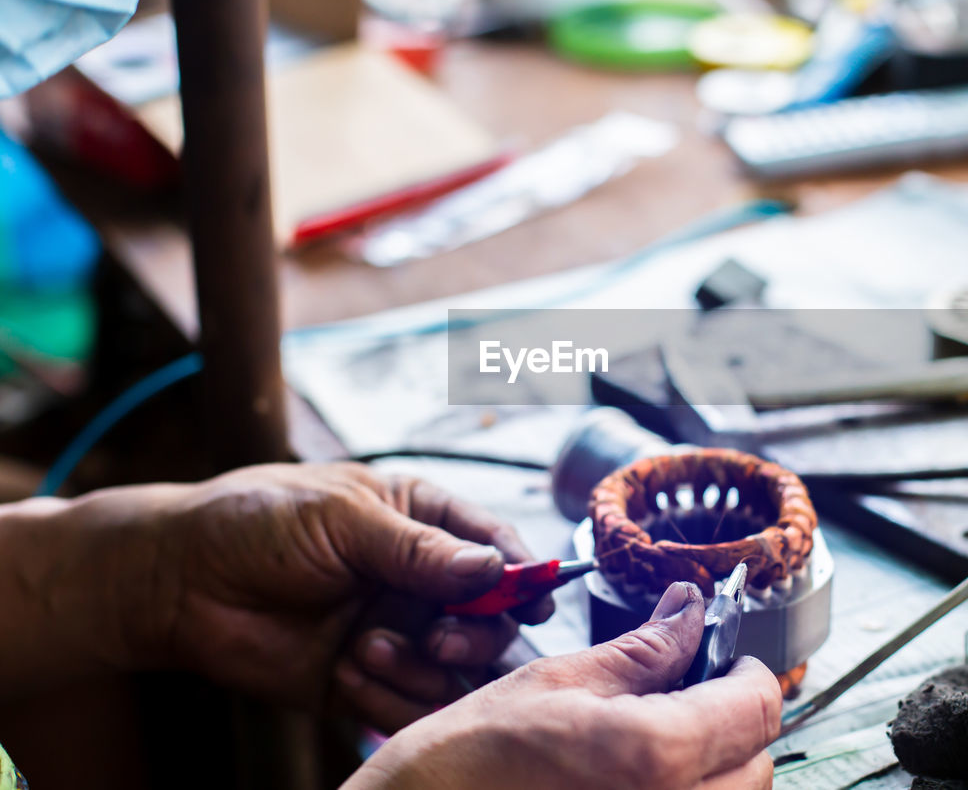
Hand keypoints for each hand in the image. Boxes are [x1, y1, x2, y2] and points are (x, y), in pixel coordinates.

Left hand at [83, 462, 550, 730]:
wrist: (180, 583)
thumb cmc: (258, 523)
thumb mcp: (342, 519)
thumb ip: (419, 549)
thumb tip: (495, 567)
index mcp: (420, 521)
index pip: (494, 545)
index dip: (523, 572)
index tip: (535, 598)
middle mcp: (418, 579)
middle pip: (491, 615)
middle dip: (476, 632)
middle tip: (441, 640)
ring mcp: (396, 630)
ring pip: (456, 666)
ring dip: (424, 667)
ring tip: (366, 650)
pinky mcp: (367, 679)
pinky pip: (410, 702)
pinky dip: (390, 696)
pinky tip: (348, 672)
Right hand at [345, 581, 781, 789]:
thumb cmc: (464, 764)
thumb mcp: (554, 682)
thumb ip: (641, 650)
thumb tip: (690, 608)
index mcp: (654, 755)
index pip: (758, 707)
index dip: (747, 671)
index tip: (723, 658)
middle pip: (757, 764)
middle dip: (733, 723)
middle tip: (684, 697)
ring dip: (714, 768)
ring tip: (652, 744)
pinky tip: (633, 782)